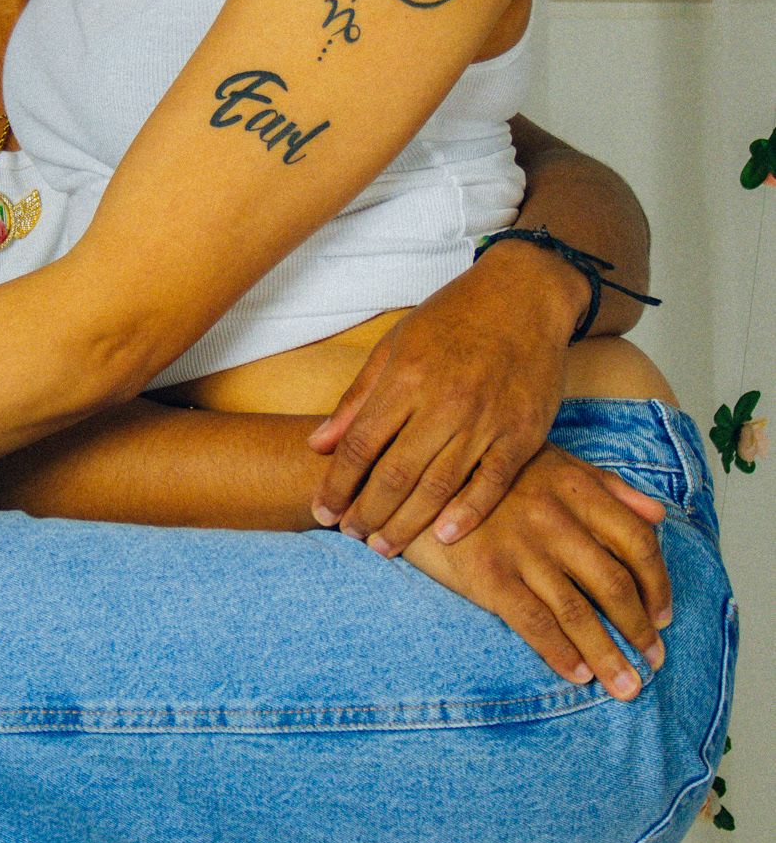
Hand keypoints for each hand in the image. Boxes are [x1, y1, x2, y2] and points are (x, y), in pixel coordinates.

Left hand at [308, 240, 584, 553]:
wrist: (524, 296)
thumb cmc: (452, 319)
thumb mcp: (395, 346)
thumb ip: (357, 399)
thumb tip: (318, 445)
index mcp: (406, 378)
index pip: (361, 445)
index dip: (337, 484)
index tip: (322, 510)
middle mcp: (444, 401)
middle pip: (395, 474)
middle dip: (367, 513)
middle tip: (351, 536)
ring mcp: (486, 419)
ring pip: (439, 486)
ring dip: (407, 523)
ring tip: (383, 547)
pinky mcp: (523, 432)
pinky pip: (492, 483)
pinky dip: (468, 514)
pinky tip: (444, 537)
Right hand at [400, 442, 670, 697]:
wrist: (415, 475)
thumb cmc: (488, 471)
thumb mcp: (551, 461)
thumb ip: (608, 487)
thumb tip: (659, 517)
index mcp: (576, 488)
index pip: (637, 543)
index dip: (658, 584)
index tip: (664, 614)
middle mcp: (555, 519)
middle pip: (614, 584)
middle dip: (640, 630)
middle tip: (655, 661)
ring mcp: (521, 549)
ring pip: (579, 612)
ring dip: (609, 655)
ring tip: (627, 687)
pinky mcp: (488, 575)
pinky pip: (534, 623)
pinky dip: (560, 653)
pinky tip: (577, 675)